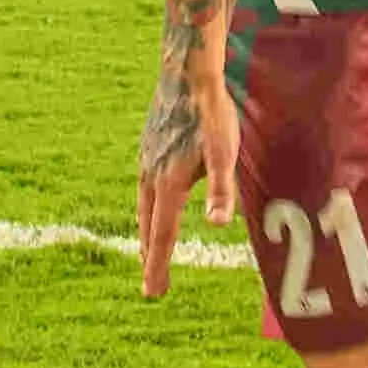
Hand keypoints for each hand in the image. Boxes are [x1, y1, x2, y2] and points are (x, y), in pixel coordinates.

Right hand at [135, 36, 239, 297]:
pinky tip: (154, 204)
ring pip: (144, 207)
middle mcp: (150, 177)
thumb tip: (217, 225)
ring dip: (147, 234)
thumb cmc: (212, 115)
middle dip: (152, 258)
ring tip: (149, 252)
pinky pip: (144, 188)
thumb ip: (221, 190)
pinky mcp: (148, 148)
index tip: (153, 293)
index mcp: (168, 184)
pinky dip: (147, 208)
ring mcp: (146, 161)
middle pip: (149, 227)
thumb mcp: (224, 153)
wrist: (186, 75)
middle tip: (152, 285)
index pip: (163, 236)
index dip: (159, 266)